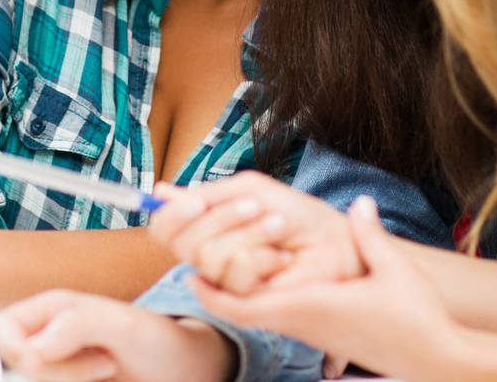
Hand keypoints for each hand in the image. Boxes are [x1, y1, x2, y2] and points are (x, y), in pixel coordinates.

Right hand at [0, 290, 236, 381]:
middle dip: (57, 374)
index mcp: (54, 308)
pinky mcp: (68, 381)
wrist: (185, 372)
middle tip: (104, 366)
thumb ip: (79, 323)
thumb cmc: (159, 341)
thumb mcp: (126, 324)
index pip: (4, 330)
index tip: (75, 354)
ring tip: (109, 371)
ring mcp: (59, 363)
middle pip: (17, 365)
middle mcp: (50, 334)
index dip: (26, 351)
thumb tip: (35, 348)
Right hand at [149, 172, 362, 294]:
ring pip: (210, 257)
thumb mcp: (250, 191)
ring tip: (278, 230)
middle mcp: (212, 260)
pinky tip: (282, 258)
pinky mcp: (247, 304)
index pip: (165, 230)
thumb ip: (207, 195)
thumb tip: (160, 192)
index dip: (172, 215)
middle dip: (222, 217)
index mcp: (207, 232)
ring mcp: (228, 285)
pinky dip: (263, 256)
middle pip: (183, 243)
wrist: (336, 240)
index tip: (195, 200)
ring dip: (250, 234)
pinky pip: (235, 274)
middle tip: (255, 208)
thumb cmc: (299, 216)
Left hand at [192, 197, 472, 381]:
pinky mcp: (324, 336)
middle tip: (196, 266)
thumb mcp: (394, 269)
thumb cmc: (416, 318)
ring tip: (225, 264)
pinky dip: (263, 301)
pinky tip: (268, 279)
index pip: (247, 306)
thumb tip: (359, 204)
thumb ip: (370, 235)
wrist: (436, 360)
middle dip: (217, 292)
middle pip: (244, 314)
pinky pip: (280, 319)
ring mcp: (313, 333)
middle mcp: (304, 323)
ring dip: (239, 296)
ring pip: (261, 317)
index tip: (190, 273)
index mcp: (311, 307)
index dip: (214, 291)